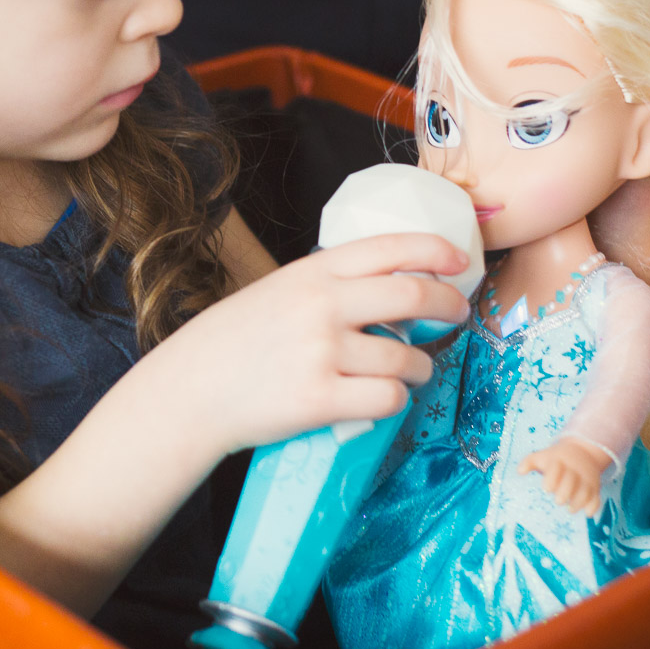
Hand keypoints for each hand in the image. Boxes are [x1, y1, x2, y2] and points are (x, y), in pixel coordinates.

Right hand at [132, 232, 471, 456]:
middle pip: (413, 294)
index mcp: (311, 273)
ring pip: (407, 358)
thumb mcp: (277, 292)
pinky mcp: (321, 399)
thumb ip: (326, 287)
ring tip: (410, 372)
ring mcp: (322, 352)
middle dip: (449, 304)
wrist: (190, 391)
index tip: (459, 262)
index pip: (390, 247)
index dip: (435, 250)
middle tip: (457, 315)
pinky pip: (388, 399)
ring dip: (421, 367)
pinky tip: (381, 399)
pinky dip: (395, 401)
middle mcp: (321, 306)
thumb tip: (392, 293)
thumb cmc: (233, 344)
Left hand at [519, 436, 611, 515]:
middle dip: (565, 492)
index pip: (556, 469)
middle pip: (571, 481)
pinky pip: (597, 497)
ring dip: (579, 501)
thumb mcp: (541, 456)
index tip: (546, 488)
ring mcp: (586, 478)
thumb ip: (529, 463)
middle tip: (558, 501)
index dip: (552, 479)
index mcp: (559, 462)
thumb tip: (519, 472)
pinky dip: (594, 506)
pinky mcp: (594, 487)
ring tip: (570, 510)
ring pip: (586, 490)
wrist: (581, 452)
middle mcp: (574, 470)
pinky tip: (587, 514)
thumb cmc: (555, 459)